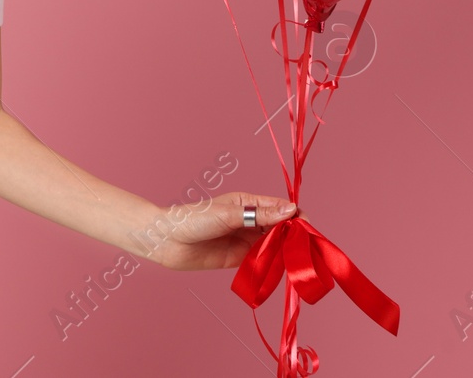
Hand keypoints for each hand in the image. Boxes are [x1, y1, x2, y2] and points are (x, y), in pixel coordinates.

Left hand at [145, 192, 299, 271]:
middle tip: (303, 248)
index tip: (306, 228)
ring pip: (276, 245)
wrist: (166, 241)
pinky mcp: (242, 259)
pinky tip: (281, 269)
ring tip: (294, 259)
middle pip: (282, 228)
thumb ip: (259, 215)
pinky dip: (274, 265)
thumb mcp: (228, 215)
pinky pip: (264, 261)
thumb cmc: (193, 220)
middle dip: (294, 236)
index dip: (296, 216)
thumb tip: (291, 211)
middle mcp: (251, 221)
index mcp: (248, 203)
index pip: (281, 208)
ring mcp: (247, 240)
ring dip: (286, 251)